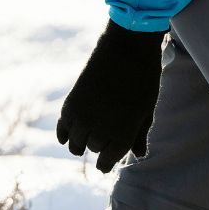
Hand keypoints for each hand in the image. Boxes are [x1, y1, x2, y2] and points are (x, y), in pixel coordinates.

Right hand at [55, 19, 166, 172]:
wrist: (128, 47)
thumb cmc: (144, 78)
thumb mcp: (147, 109)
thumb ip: (140, 134)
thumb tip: (139, 155)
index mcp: (123, 134)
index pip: (106, 162)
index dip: (107, 162)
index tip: (106, 161)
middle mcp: (100, 130)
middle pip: (93, 148)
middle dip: (100, 144)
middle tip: (105, 135)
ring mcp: (83, 117)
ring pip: (75, 143)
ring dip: (81, 141)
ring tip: (86, 136)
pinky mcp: (71, 103)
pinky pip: (62, 128)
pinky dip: (64, 133)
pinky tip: (68, 135)